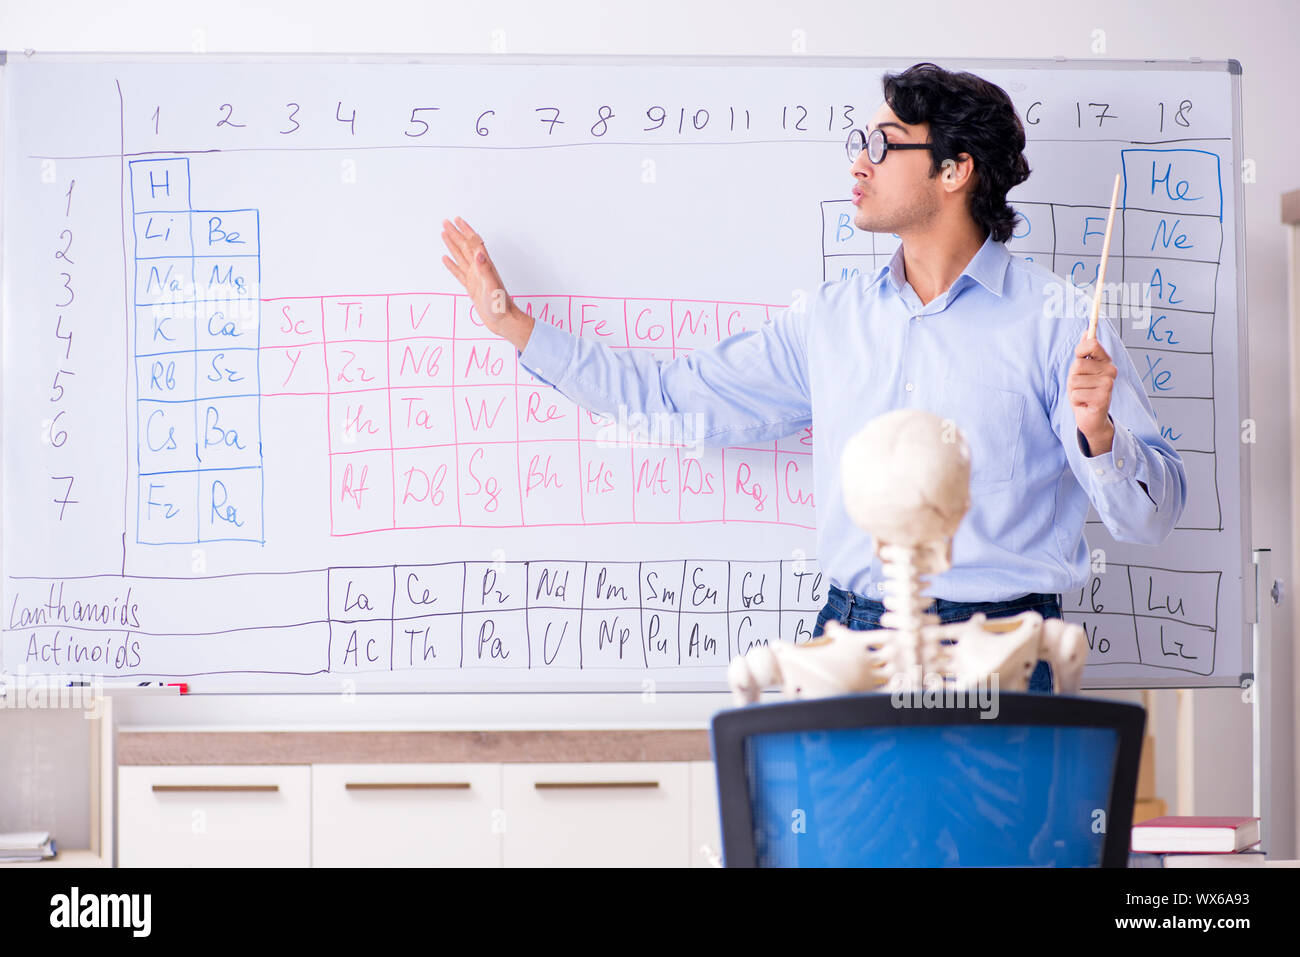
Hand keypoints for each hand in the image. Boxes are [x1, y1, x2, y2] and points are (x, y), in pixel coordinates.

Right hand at [440, 217, 531, 348]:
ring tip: (444, 234)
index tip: (456, 220)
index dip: (465, 230)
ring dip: (452, 244)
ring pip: (460, 256)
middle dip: (455, 233)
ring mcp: (475, 277)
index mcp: (484, 266)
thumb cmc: (500, 306)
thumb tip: (479, 253)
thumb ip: (485, 270)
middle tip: (445, 221)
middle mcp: (479, 268)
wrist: (503, 320)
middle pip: (464, 246)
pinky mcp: (471, 287)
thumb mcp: (492, 287)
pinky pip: (458, 272)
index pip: (473, 243)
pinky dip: (451, 264)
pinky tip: (445, 258)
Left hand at [1068, 329, 1116, 454]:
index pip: (1092, 343)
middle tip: (1081, 386)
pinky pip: (1076, 393)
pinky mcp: (1103, 398)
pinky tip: (1085, 403)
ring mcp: (1108, 384)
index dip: (1080, 350)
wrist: (1091, 417)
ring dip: (1074, 390)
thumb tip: (1086, 331)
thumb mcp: (1081, 370)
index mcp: (1106, 361)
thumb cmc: (1084, 391)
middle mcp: (1111, 371)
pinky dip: (1075, 400)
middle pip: (1078, 364)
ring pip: (1075, 379)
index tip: (1080, 358)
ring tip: (1083, 395)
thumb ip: (1084, 352)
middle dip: (1073, 376)